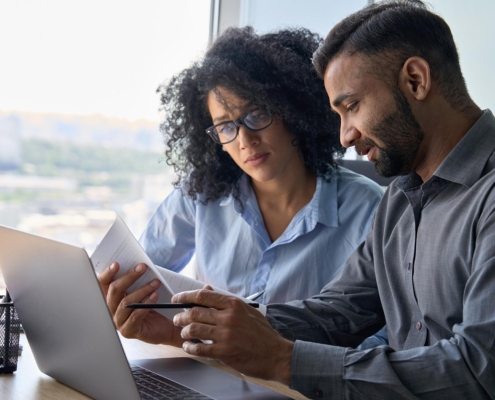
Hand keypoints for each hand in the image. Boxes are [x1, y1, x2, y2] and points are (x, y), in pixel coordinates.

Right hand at [97, 262, 182, 346]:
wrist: (166, 326)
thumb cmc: (154, 306)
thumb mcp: (143, 290)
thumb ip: (137, 281)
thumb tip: (139, 265)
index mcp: (112, 298)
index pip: (103, 284)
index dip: (107, 274)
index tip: (117, 264)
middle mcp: (111, 310)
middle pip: (114, 291)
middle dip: (129, 277)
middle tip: (143, 267)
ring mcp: (118, 322)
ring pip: (126, 303)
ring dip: (142, 290)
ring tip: (155, 282)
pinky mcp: (128, 331)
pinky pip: (135, 316)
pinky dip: (146, 304)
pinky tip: (155, 296)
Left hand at [172, 289, 292, 384]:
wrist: (275, 354)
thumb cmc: (262, 333)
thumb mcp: (246, 311)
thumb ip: (226, 301)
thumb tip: (207, 290)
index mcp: (233, 305)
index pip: (202, 296)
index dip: (185, 296)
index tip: (176, 299)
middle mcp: (228, 317)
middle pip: (194, 312)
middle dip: (181, 316)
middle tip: (177, 319)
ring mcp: (225, 335)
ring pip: (193, 329)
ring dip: (184, 332)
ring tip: (184, 334)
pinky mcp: (224, 352)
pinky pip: (199, 348)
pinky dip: (190, 347)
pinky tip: (189, 347)